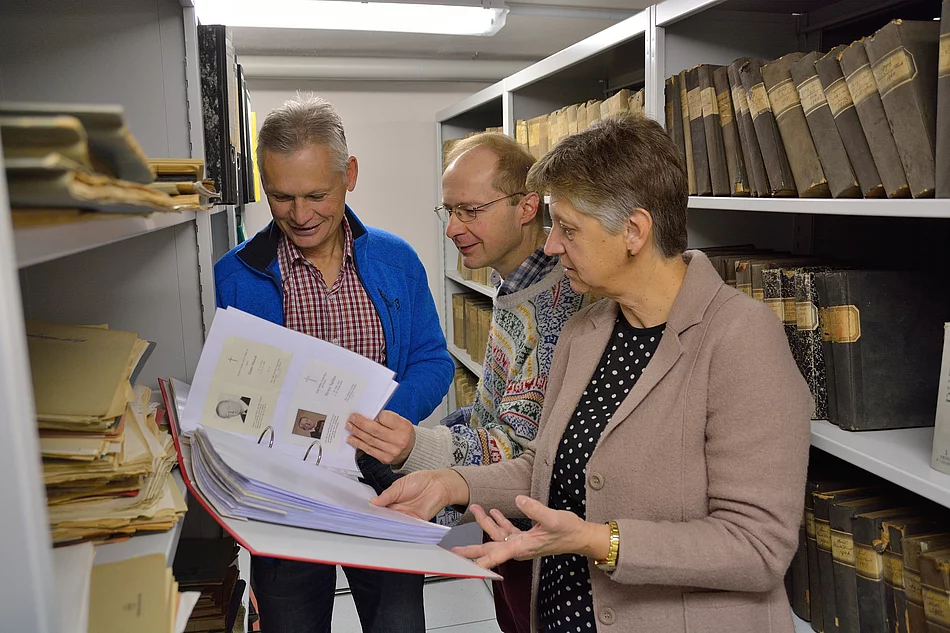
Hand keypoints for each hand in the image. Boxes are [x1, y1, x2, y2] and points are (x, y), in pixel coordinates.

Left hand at [346, 411, 414, 467]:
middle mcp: (399, 440)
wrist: (411, 450)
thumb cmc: (403, 433)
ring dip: (357, 433)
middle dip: (361, 424)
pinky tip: (352, 439)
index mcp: (403, 427)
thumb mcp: (400, 421)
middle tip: (352, 419)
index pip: (385, 418)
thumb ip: (387, 418)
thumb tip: (369, 416)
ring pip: (370, 440)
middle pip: (375, 430)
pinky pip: (369, 450)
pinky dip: (359, 444)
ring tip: (350, 427)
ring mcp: (391, 451)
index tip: (363, 412)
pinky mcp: (385, 459)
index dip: (373, 415)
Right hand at [371, 469, 469, 519]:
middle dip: (380, 520)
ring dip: (390, 525)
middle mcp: (399, 510)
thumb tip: (373, 501)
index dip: (374, 512)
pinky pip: (408, 527)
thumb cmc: (421, 480)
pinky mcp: (417, 522)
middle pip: (386, 518)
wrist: (438, 483)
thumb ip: (387, 495)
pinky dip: (402, 528)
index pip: (380, 509)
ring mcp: (407, 516)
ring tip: (382, 524)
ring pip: (396, 524)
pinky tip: (396, 527)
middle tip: (372, 521)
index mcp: (392, 500)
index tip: (366, 514)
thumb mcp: (399, 485)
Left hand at [452, 496, 610, 568]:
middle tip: (452, 546)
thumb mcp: (552, 518)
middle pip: (489, 548)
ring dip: (485, 523)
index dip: (477, 559)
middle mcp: (519, 547)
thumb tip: (518, 500)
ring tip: (475, 508)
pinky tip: (493, 512)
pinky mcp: (525, 537)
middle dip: (471, 545)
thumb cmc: (568, 530)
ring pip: (497, 535)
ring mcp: (521, 542)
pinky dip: (499, 521)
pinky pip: (507, 531)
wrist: (580, 536)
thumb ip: (534, 509)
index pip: (495, 555)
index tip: (461, 562)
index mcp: (522, 546)